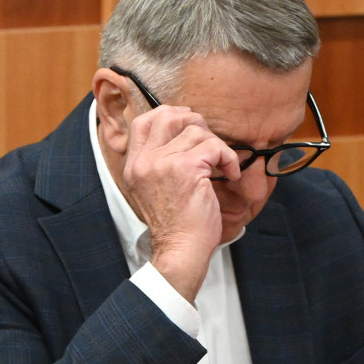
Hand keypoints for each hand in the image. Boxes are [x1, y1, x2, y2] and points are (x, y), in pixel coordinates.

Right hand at [118, 104, 237, 302]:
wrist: (180, 248)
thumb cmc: (175, 223)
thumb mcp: (154, 188)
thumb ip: (159, 162)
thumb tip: (184, 132)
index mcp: (134, 165)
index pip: (143, 122)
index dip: (169, 116)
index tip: (188, 128)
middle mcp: (143, 161)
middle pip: (168, 116)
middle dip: (195, 123)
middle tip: (209, 143)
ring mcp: (162, 163)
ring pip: (196, 131)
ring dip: (216, 146)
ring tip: (221, 166)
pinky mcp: (186, 168)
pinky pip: (214, 147)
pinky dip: (228, 158)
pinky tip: (229, 174)